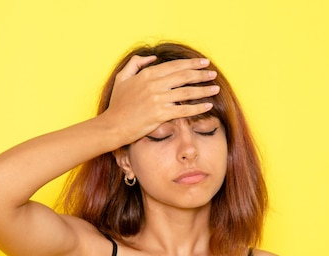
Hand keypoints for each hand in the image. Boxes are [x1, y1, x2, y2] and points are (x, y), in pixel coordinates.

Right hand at [103, 55, 219, 144]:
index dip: (191, 63)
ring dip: (203, 90)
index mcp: (147, 74)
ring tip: (215, 88)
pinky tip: (207, 105)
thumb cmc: (117, 104)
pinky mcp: (160, 114)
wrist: (113, 126)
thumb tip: (152, 57)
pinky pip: (183, 110)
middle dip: (201, 74)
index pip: (175, 66)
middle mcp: (154, 85)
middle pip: (184, 76)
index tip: (203, 63)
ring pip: (186, 92)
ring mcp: (158, 99)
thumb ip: (136, 63)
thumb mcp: (122, 78)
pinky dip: (197, 107)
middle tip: (213, 74)